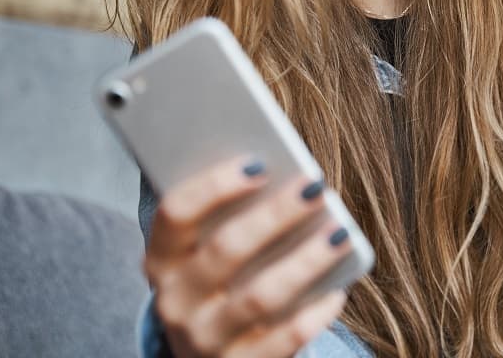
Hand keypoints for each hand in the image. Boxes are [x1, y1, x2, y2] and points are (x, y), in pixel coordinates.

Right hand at [144, 156, 351, 356]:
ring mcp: (205, 339)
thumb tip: (284, 174)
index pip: (175, 214)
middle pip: (226, 250)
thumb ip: (230, 216)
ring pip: (259, 296)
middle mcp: (176, 301)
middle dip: (275, 215)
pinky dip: (314, 313)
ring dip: (305, 261)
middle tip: (315, 187)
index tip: (259, 163)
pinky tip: (338, 290)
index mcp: (162, 259)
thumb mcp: (205, 253)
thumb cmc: (220, 283)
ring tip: (340, 234)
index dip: (214, 186)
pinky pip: (284, 338)